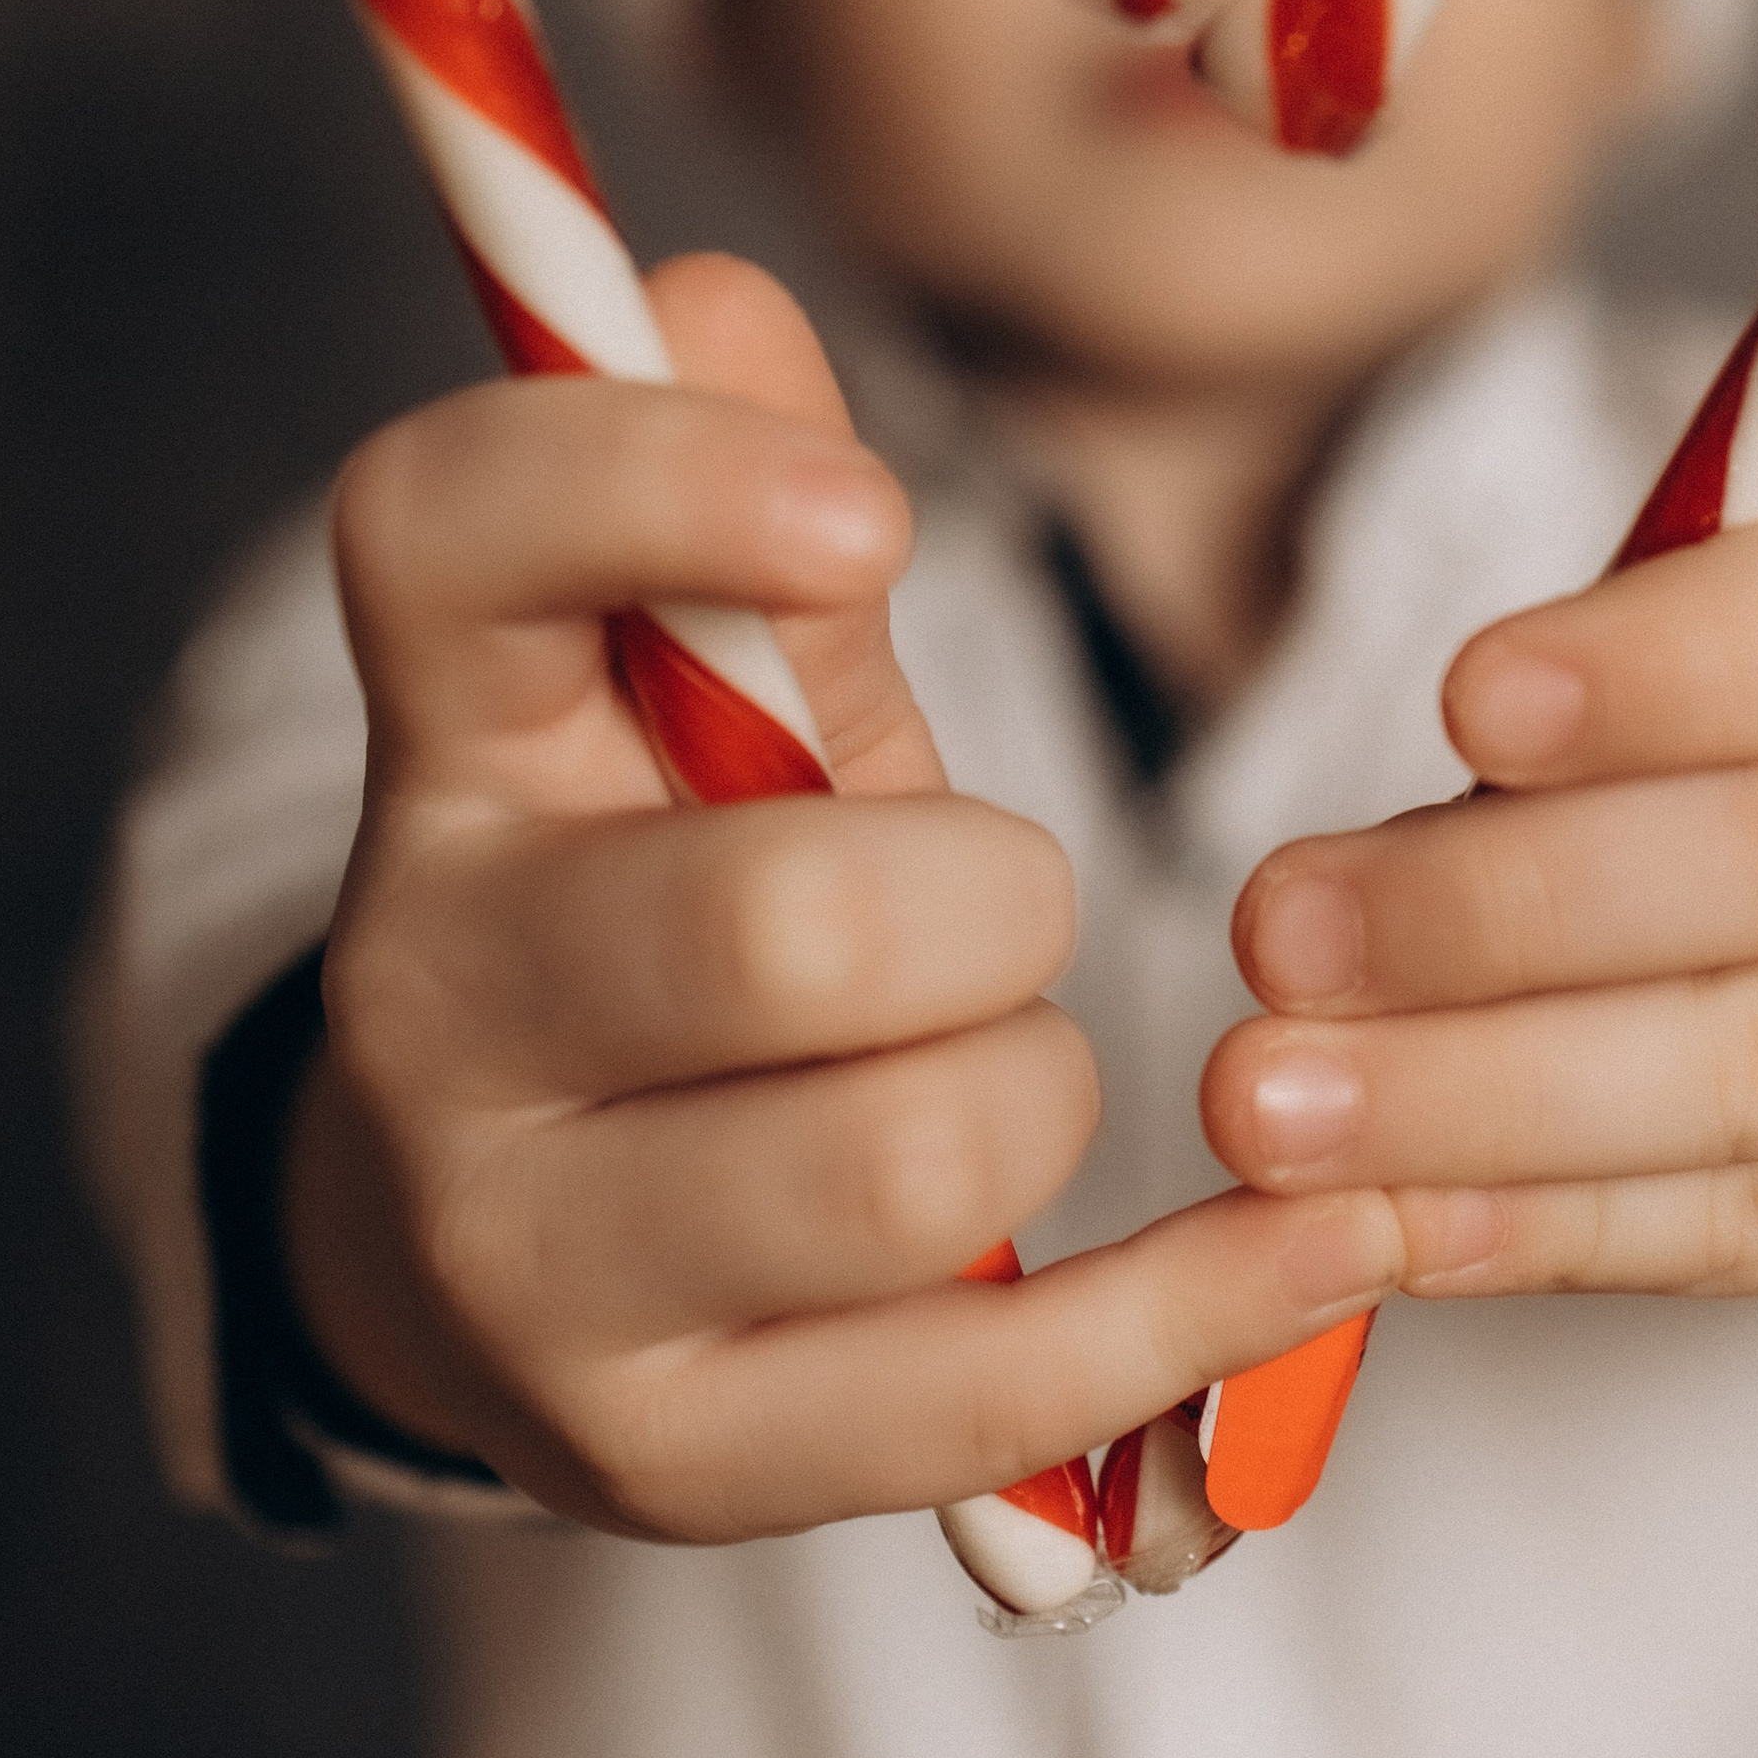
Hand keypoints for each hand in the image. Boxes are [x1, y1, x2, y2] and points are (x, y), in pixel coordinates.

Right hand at [289, 251, 1400, 1540]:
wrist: (523, 1237)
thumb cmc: (686, 901)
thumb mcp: (713, 696)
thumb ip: (738, 504)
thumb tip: (720, 299)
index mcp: (449, 745)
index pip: (440, 532)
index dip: (652, 474)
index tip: (877, 506)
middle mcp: (435, 1000)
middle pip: (773, 923)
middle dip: (982, 893)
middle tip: (988, 894)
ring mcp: (525, 1256)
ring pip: (904, 1158)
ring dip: (1037, 1085)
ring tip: (992, 1062)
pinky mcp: (653, 1458)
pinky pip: (992, 1396)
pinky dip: (1202, 1308)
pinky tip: (1322, 1241)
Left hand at [1203, 478, 1757, 1310]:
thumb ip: (1624, 680)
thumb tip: (1368, 853)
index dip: (1667, 665)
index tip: (1459, 706)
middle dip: (1491, 909)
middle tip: (1271, 932)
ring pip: (1757, 1070)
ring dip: (1479, 1097)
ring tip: (1275, 1102)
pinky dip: (1553, 1224)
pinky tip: (1396, 1217)